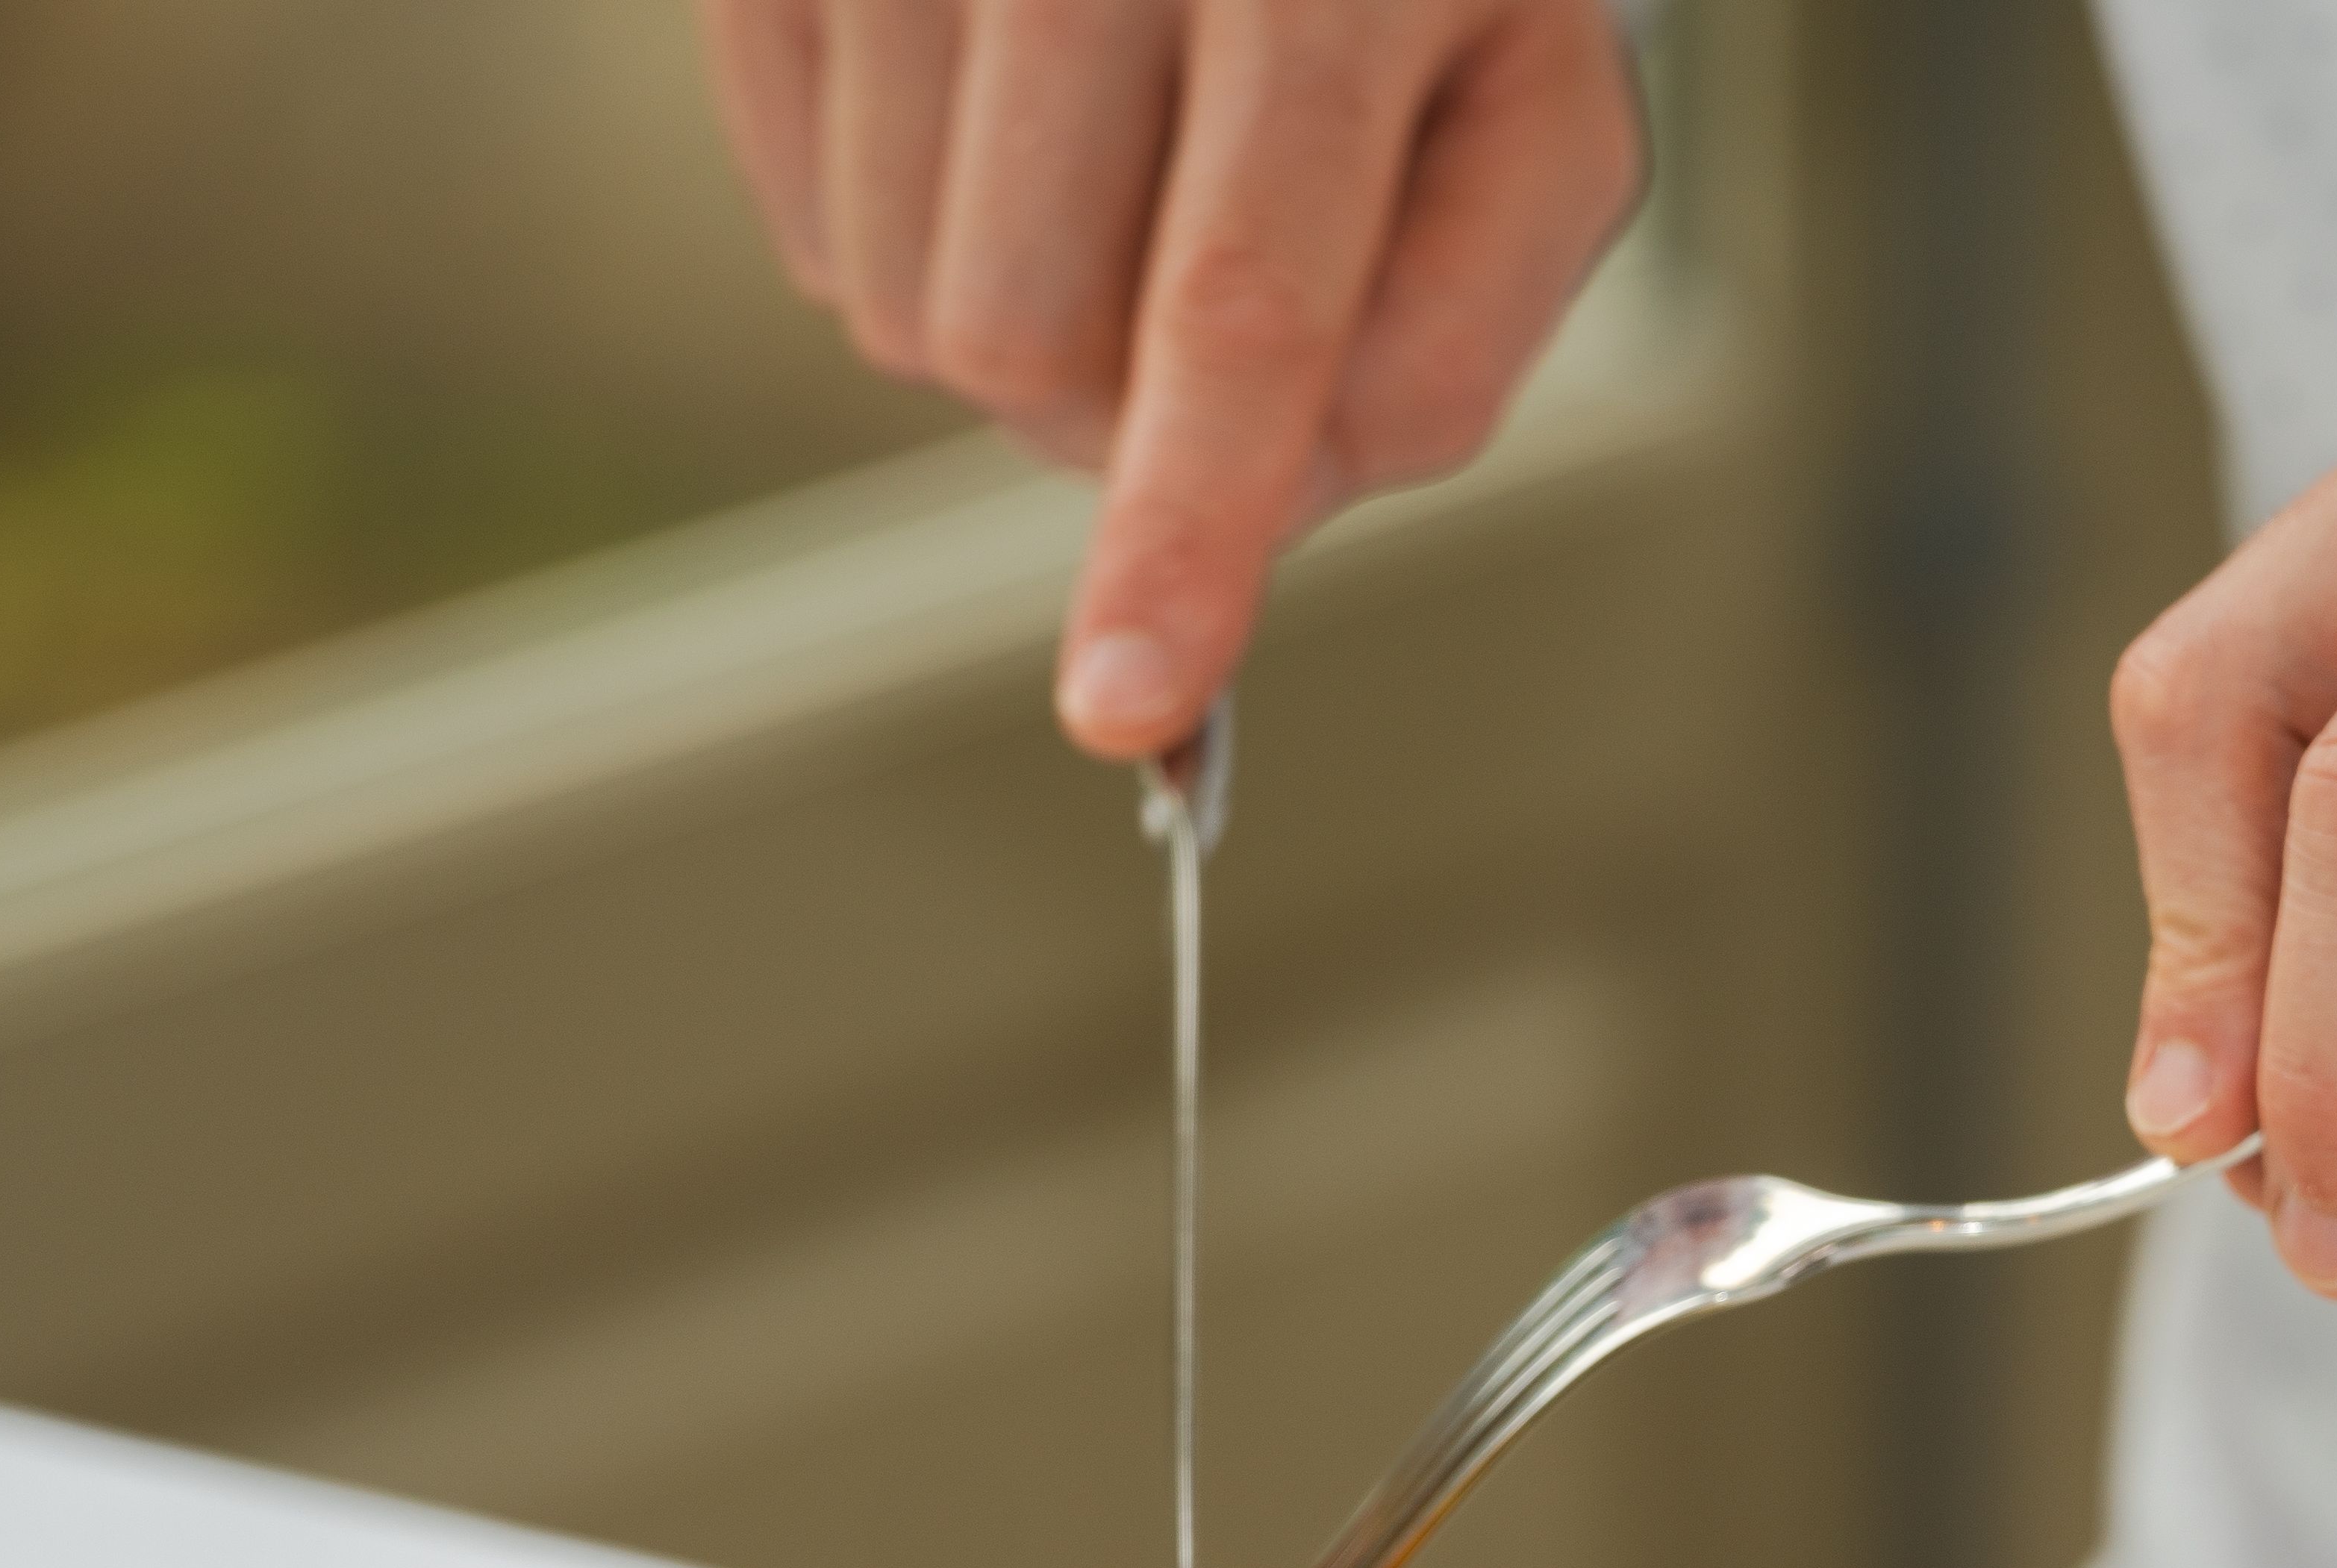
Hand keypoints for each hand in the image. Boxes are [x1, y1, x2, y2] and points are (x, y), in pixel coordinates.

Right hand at [696, 0, 1645, 758]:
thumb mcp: (1530, 98)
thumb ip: (1463, 319)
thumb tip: (1297, 492)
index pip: (1239, 299)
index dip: (1180, 524)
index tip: (1123, 700)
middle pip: (1034, 346)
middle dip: (1118, 416)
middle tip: (1206, 290)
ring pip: (900, 309)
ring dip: (1009, 323)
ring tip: (1109, 171)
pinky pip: (805, 227)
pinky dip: (907, 241)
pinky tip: (1002, 134)